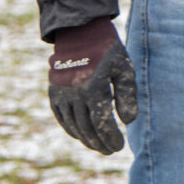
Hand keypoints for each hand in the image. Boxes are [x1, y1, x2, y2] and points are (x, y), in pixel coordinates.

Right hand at [48, 18, 137, 153]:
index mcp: (94, 89)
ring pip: (74, 127)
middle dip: (100, 144)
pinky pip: (62, 119)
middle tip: (111, 150)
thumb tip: (128, 122)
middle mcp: (75, 95)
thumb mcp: (124, 68)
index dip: (111, 139)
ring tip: (99, 146)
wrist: (80, 33)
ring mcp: (62, 95)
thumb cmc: (107, 51)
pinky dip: (72, 130)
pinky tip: (83, 135)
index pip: (103, 125)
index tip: (119, 146)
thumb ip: (128, 95)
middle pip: (87, 130)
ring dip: (87, 140)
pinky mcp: (54, 94)